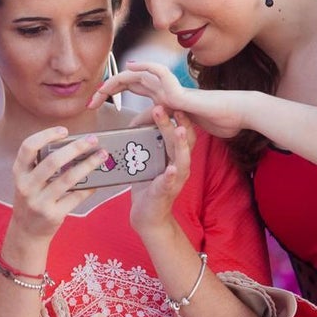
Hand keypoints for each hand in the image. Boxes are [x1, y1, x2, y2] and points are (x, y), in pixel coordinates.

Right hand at [9, 127, 110, 240]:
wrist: (26, 231)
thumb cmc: (32, 199)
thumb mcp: (28, 181)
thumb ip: (42, 165)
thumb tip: (74, 146)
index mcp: (19, 172)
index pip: (28, 147)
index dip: (46, 135)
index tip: (64, 131)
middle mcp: (26, 186)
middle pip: (53, 161)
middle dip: (76, 148)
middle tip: (92, 140)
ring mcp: (39, 202)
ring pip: (68, 179)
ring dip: (88, 165)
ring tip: (102, 156)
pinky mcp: (53, 214)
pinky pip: (76, 197)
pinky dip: (89, 187)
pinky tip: (98, 180)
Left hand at [90, 61, 248, 138]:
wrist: (233, 115)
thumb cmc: (208, 119)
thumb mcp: (171, 127)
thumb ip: (153, 123)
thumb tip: (133, 124)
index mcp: (160, 94)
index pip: (131, 88)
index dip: (111, 91)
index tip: (93, 103)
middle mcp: (163, 88)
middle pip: (129, 80)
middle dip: (107, 88)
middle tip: (89, 101)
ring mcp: (171, 88)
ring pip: (139, 76)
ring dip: (118, 81)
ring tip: (100, 90)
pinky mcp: (179, 93)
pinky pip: (160, 74)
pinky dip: (146, 67)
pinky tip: (132, 67)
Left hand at [128, 107, 193, 235]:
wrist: (148, 216)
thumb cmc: (148, 186)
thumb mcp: (147, 161)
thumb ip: (144, 144)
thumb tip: (134, 124)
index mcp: (175, 156)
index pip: (181, 132)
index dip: (178, 116)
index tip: (170, 100)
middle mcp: (180, 165)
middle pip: (181, 140)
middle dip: (173, 122)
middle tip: (163, 107)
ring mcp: (175, 180)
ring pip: (182, 158)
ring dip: (179, 143)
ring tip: (177, 130)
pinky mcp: (165, 193)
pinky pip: (170, 183)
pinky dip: (171, 176)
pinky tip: (171, 169)